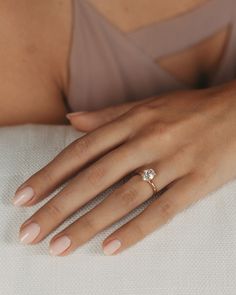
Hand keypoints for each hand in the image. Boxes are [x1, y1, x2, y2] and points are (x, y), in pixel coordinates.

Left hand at [13, 83, 235, 255]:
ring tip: (60, 247)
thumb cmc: (189, 109)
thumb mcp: (147, 105)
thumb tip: (71, 120)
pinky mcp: (197, 182)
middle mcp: (147, 141)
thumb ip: (108, 115)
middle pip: (94, 178)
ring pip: (123, 197)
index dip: (49, 174)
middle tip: (29, 233)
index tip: (23, 197)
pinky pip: (163, 210)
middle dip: (58, 206)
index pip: (81, 150)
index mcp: (133, 121)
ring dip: (88, 225)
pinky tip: (110, 248)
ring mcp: (173, 162)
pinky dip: (136, 230)